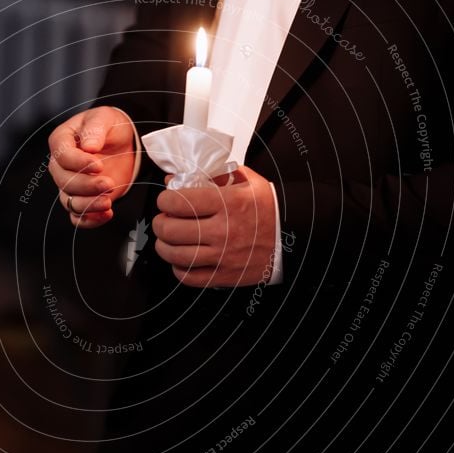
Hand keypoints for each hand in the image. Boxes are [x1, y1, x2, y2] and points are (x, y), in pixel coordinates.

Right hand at [48, 106, 135, 227]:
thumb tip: (89, 146)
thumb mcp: (105, 118)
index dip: (79, 163)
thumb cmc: (110, 127)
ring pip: (69, 202)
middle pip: (64, 181)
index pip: (62, 156)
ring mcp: (71, 184)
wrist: (124, 142)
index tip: (98, 165)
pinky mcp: (84, 199)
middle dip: (86, 185)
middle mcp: (62, 165)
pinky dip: (90, 220)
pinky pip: (78, 217)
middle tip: (108, 183)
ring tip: (108, 202)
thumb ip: (95, 129)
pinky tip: (107, 214)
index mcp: (62, 141)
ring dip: (88, 205)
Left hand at [152, 166, 276, 287]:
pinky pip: (189, 277)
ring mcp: (223, 256)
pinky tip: (181, 259)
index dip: (165, 199)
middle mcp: (224, 231)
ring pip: (175, 255)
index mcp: (228, 203)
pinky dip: (178, 268)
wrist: (293, 237)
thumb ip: (213, 175)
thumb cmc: (269, 209)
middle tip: (163, 219)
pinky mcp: (225, 275)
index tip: (166, 199)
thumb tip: (177, 177)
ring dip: (163, 245)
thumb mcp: (247, 181)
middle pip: (171, 229)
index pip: (179, 201)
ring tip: (167, 238)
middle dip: (160, 222)